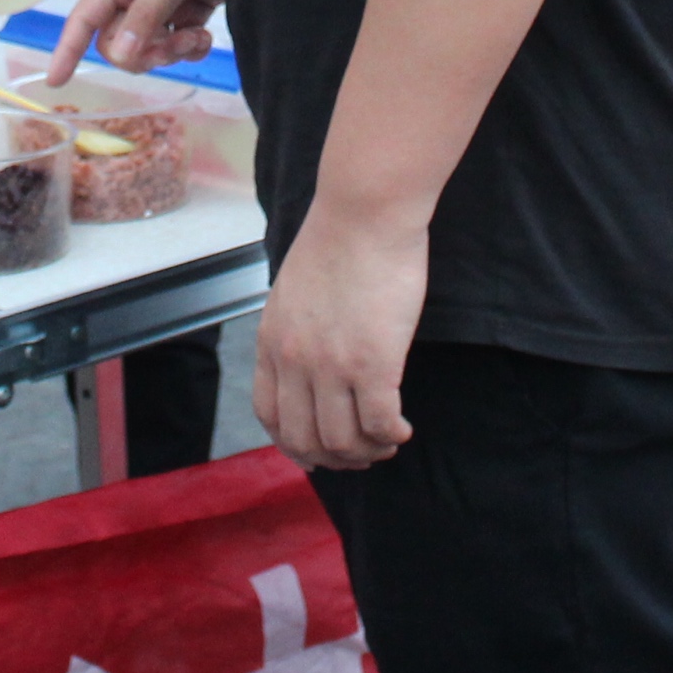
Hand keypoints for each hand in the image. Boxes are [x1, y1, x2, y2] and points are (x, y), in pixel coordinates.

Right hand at [46, 0, 222, 78]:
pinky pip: (177, 46)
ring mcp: (164, 4)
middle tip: (174, 44)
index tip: (55, 81)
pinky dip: (190, 48)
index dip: (67, 48)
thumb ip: (146, 14)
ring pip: (149, 49)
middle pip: (118, 43)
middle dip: (143, 53)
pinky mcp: (190, 12)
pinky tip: (205, 36)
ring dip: (171, 52)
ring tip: (196, 35)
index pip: (84, 18)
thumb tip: (120, 53)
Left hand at [252, 205, 425, 469]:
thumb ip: (296, 332)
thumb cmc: (339, 241)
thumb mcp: (294, 293)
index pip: (270, 416)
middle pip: (303, 440)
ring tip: (387, 441)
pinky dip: (390, 436)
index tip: (318, 451)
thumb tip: (313, 363)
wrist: (364, 213)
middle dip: (334, 459)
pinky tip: (402, 428)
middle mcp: (293, 362)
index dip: (294, 444)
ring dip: (367, 452)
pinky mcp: (372, 365)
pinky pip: (378, 425)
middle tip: (361, 454)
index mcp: (271, 343)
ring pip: (342, 441)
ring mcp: (330, 367)